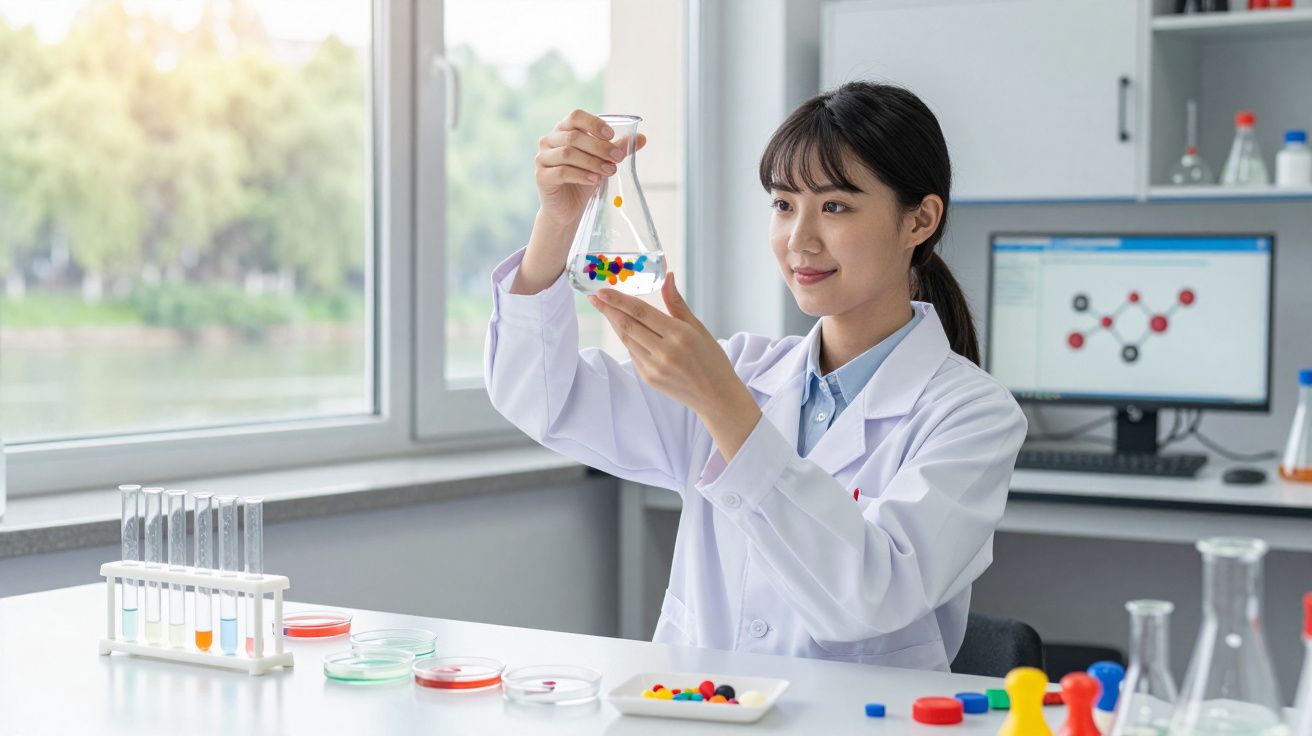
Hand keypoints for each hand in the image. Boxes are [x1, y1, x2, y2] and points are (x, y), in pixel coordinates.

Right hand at [535, 109, 646, 228]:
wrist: (567, 207)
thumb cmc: (583, 179)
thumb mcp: (602, 161)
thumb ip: (618, 148)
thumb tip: (642, 138)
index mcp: (563, 130)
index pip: (576, 117)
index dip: (594, 124)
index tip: (612, 135)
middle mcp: (549, 140)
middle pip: (574, 137)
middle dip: (599, 147)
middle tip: (618, 159)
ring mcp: (542, 158)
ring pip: (567, 153)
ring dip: (592, 162)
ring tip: (609, 171)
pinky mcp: (541, 176)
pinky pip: (561, 172)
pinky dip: (581, 175)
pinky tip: (594, 180)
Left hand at [589, 273, 762, 460]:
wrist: (716, 397)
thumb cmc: (711, 359)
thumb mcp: (698, 328)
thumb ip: (677, 303)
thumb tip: (668, 277)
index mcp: (679, 335)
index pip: (641, 312)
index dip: (619, 300)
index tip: (602, 290)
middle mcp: (664, 352)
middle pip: (627, 325)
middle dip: (608, 309)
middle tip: (594, 297)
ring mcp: (654, 367)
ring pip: (626, 340)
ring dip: (614, 323)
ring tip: (604, 309)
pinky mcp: (649, 378)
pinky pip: (633, 354)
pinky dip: (627, 340)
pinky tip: (623, 329)